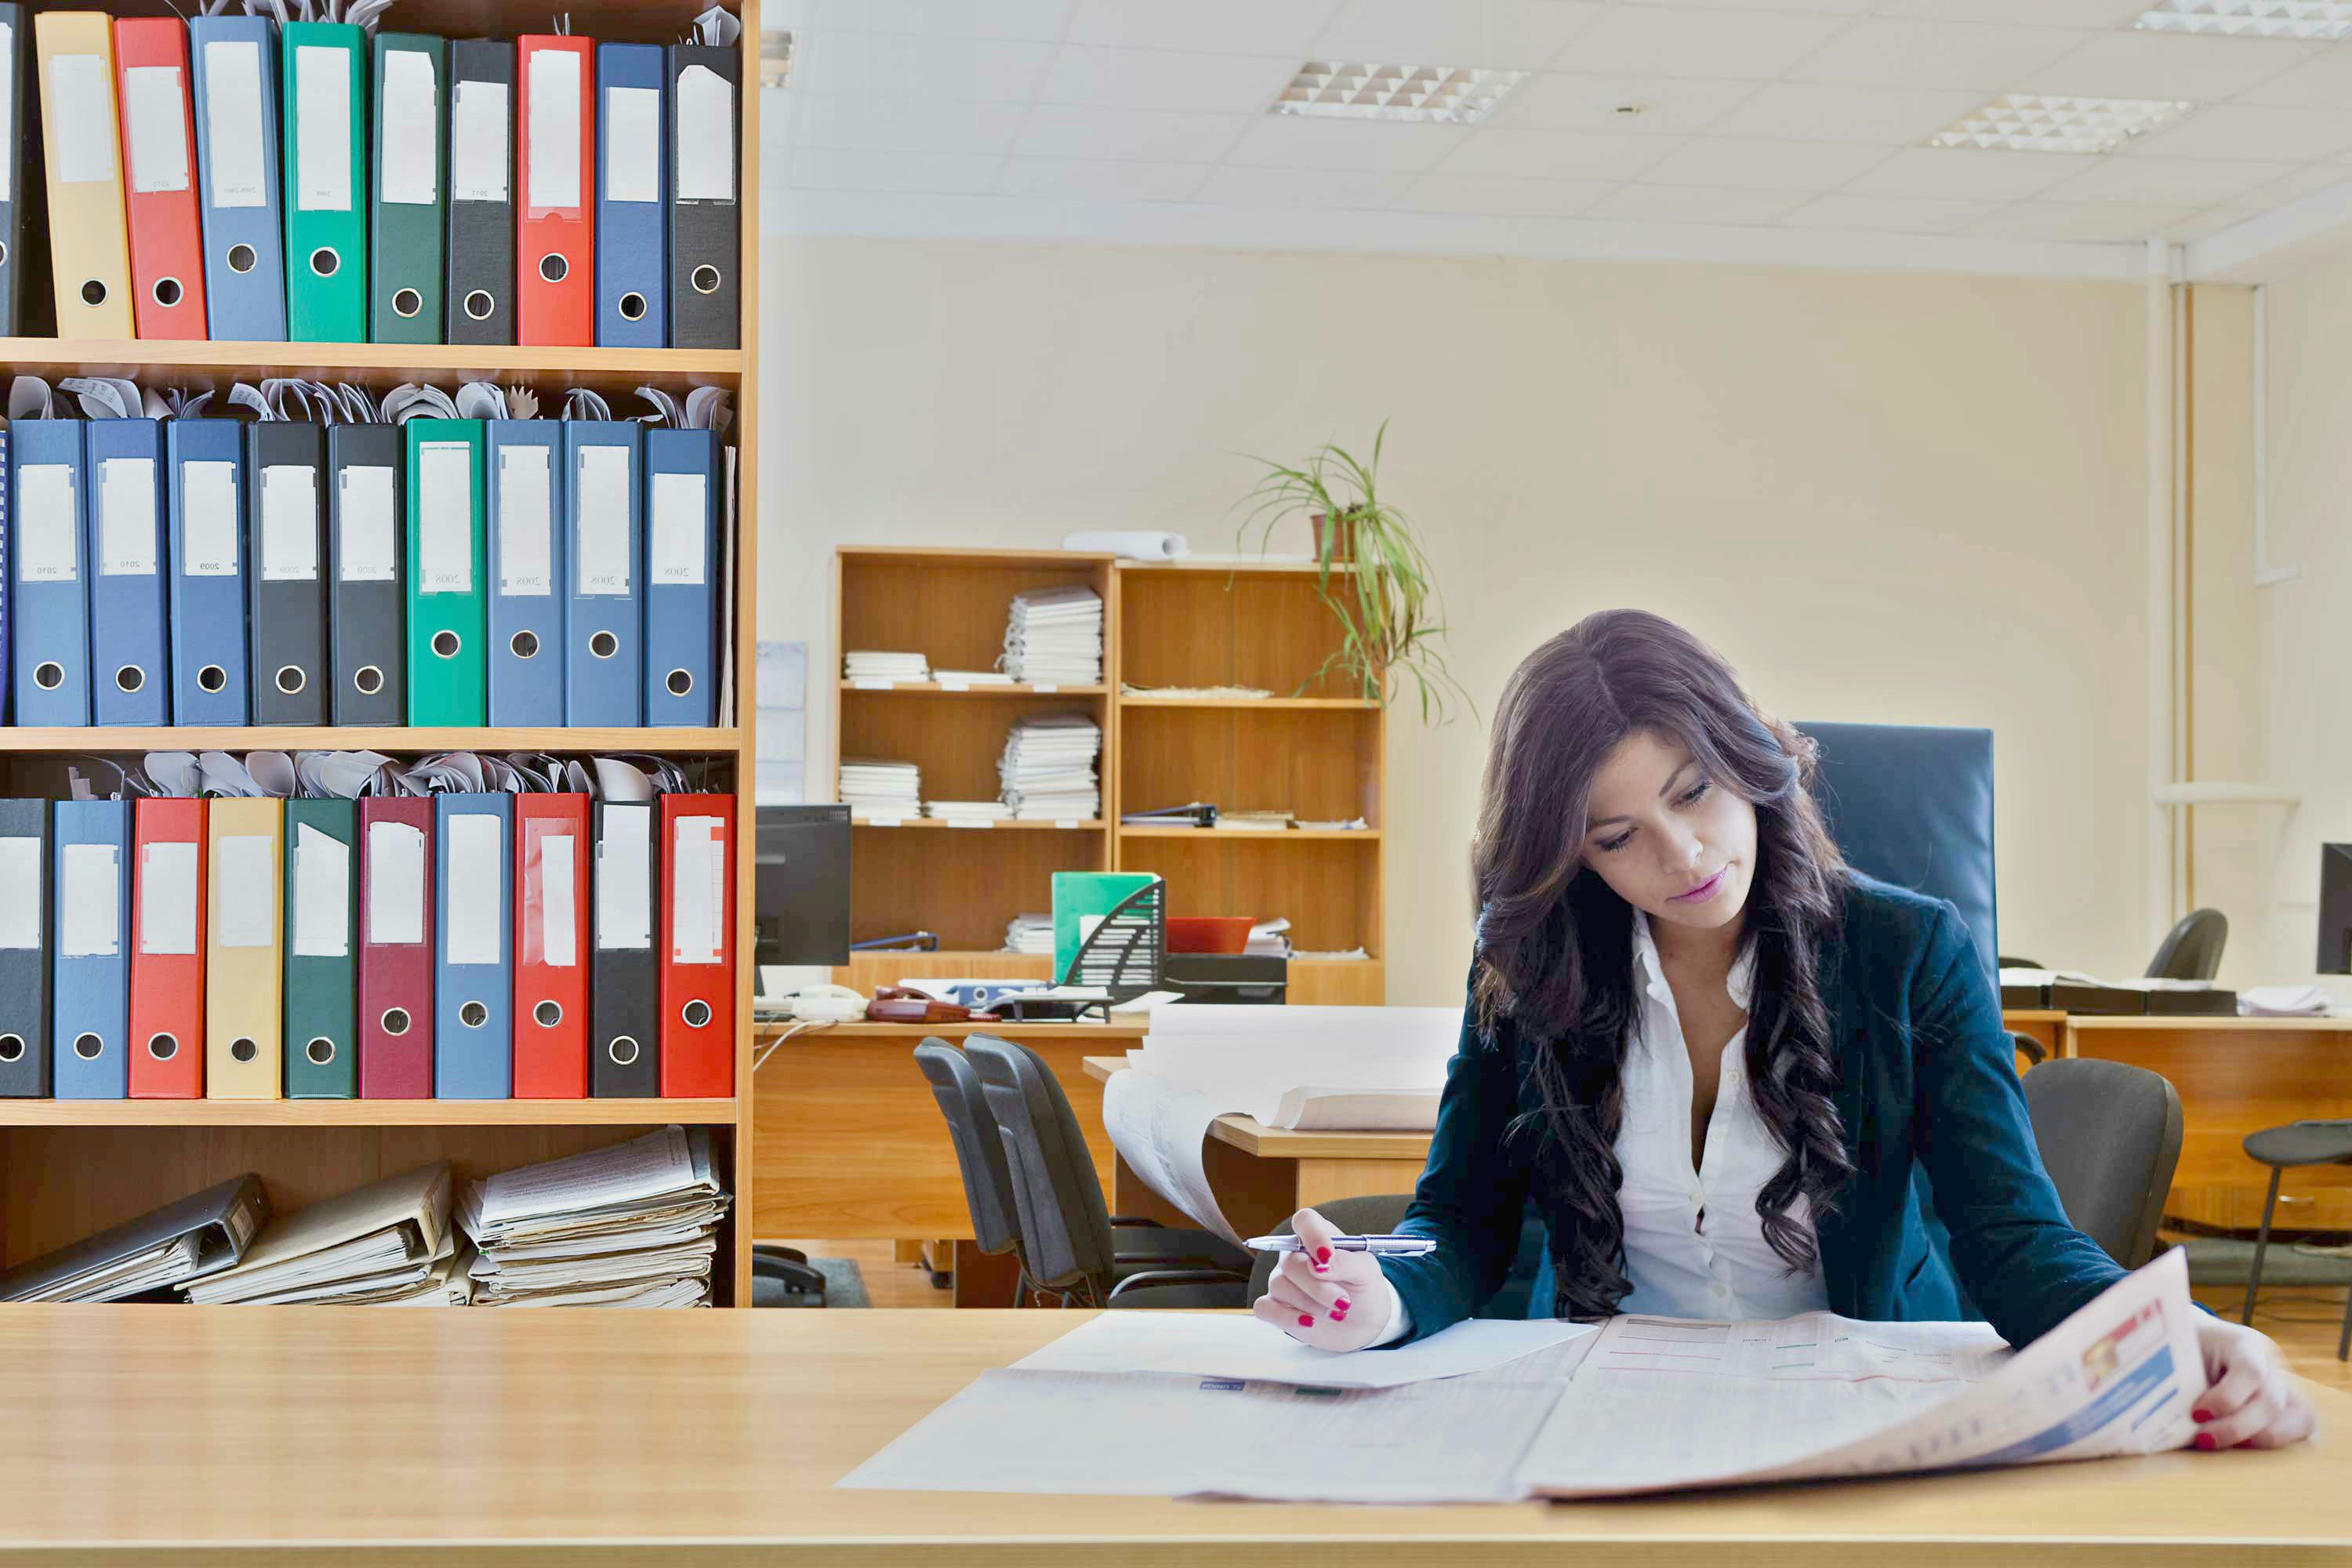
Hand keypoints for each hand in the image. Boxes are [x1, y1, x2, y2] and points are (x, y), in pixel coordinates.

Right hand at [1249, 1207, 1393, 1351]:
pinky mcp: (1275, 1306)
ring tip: (1335, 1314)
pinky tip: (1309, 1322)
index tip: (1326, 1258)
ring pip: (1280, 1286)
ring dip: (1311, 1304)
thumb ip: (1346, 1262)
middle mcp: (1296, 1255)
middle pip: (1291, 1261)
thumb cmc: (1363, 1289)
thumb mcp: (1367, 1272)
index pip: (1305, 1221)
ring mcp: (1283, 1280)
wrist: (1362, 1323)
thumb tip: (1318, 1265)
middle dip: (1318, 1287)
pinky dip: (1288, 1317)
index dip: (1312, 1235)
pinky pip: (1265, 1308)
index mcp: (1320, 1237)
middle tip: (1343, 1302)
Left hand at [2190, 1316, 2317, 1449]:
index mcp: (2243, 1342)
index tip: (2196, 1414)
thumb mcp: (2181, 1355)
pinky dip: (2273, 1441)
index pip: (2251, 1371)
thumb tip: (2171, 1415)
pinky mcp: (2295, 1403)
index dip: (2226, 1399)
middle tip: (2202, 1439)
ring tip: (2221, 1444)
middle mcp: (2272, 1362)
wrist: (2200, 1340)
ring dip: (2257, 1440)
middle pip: (2271, 1402)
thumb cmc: (2187, 1350)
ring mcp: (2288, 1382)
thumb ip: (2182, 1380)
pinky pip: (2302, 1427)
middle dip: (2236, 1428)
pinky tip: (2241, 1446)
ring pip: (2298, 1418)